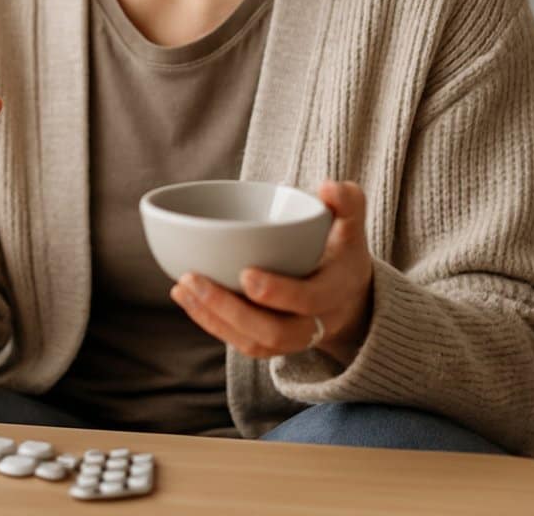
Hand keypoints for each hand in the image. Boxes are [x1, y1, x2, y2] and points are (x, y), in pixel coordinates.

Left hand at [169, 181, 374, 364]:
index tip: (246, 273)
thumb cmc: (341, 251)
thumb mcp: (352, 226)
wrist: (346, 296)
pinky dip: (209, 322)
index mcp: (336, 291)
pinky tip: (184, 296)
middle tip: (194, 279)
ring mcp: (291, 339)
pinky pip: (239, 342)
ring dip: (212, 317)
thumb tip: (328, 188)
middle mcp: (315, 324)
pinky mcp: (270, 345)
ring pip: (252, 342)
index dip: (279, 292)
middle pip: (274, 331)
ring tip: (182, 286)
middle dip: (231, 310)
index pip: (309, 299)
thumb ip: (347, 202)